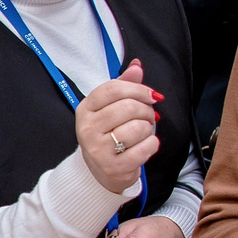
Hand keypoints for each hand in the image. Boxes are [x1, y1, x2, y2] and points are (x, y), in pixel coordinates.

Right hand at [74, 57, 163, 195]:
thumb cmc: (108, 135)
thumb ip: (124, 86)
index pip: (113, 89)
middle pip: (128, 107)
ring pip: (138, 127)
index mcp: (85, 109)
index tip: (151, 95)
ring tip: (142, 132)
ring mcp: (98, 149)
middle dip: (146, 110)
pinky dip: (152, 145)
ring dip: (148, 129)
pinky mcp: (113, 167)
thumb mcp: (110, 108)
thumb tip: (136, 65)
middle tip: (148, 116)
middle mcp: (87, 129)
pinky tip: (144, 146)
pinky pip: (145, 147)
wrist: (100, 171)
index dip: (138, 89)